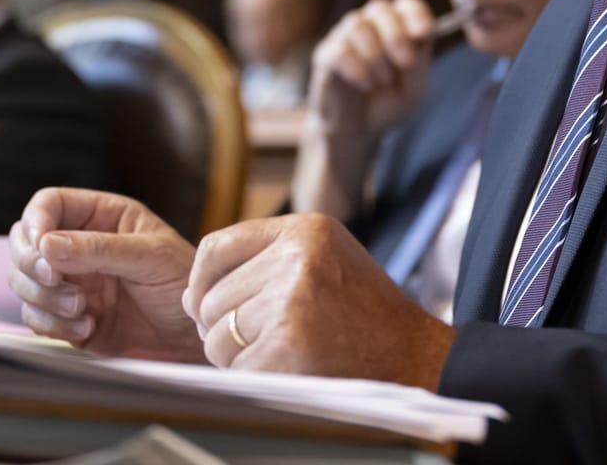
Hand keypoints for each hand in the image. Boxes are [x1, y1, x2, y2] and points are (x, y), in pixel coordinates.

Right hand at [8, 187, 204, 362]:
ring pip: (23, 282)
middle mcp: (80, 247)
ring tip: (82, 309)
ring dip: (43, 297)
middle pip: (25, 243)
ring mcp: (72, 284)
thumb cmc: (184, 286)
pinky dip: (52, 325)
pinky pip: (37, 318)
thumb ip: (99, 249)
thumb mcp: (150, 258)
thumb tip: (46, 244)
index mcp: (102, 217)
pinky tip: (87, 326)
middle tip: (55, 280)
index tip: (41, 246)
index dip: (35, 221)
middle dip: (31, 264)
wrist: (197, 338)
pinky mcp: (68, 320)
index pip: (49, 204)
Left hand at [182, 213, 455, 388]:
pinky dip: (252, 377)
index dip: (202, 280)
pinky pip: (234, 367)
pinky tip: (288, 369)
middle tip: (266, 337)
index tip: (206, 303)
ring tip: (281, 351)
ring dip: (237, 354)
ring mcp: (290, 302)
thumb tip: (190, 295)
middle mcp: (296, 259)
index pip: (216, 247)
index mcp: (305, 230)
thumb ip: (264, 262)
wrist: (416, 357)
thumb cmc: (366, 313)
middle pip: (211, 298)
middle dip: (225, 326)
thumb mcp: (326, 259)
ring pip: (217, 335)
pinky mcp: (287, 346)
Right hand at [307, 0, 435, 140]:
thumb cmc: (388, 104)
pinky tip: (365, 85)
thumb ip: (418, 65)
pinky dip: (356, 68)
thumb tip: (418, 37)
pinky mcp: (326, 55)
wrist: (359, 131)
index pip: (405, 3)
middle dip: (396, 34)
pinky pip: (339, 50)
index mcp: (397, 28)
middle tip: (406, 62)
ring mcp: (345, 37)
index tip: (423, 32)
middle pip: (380, 7)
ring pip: (357, 25)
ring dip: (376, 56)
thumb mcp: (414, 90)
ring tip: (382, 81)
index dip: (415, 12)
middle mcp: (370, 26)